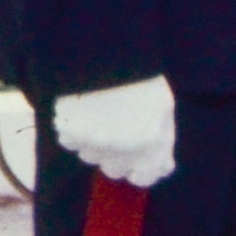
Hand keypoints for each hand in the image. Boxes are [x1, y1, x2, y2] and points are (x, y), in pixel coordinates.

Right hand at [52, 76, 176, 188]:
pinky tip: (82, 112)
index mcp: (150, 147)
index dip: (140, 170)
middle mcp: (122, 152)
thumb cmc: (140, 80)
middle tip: (117, 131)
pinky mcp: (71, 135)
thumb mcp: (164, 107)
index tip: (138, 160)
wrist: (110, 56)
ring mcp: (95, 145)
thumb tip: (165, 167)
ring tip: (100, 115)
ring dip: (94, 143)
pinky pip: (70, 143)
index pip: (144, 178)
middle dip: (116, 156)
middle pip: (114, 170)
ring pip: (90, 156)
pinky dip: (73, 132)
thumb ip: (164, 139)